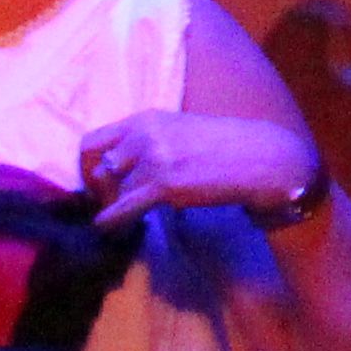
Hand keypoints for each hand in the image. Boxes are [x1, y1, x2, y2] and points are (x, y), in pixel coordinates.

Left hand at [76, 109, 316, 226]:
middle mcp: (144, 133)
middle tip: (108, 206)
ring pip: (108, 191)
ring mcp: (153, 157)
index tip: (98, 185)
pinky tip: (119, 231)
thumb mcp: (179, 133)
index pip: (92, 142)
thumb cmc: (225, 149)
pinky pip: (121, 209)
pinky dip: (113, 224)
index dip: (88, 168)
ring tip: (122, 221)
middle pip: (93, 166)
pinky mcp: (164, 183)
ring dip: (109, 210)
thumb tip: (122, 171)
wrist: (263, 159)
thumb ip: (149, 145)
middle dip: (95, 190)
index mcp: (145, 120)